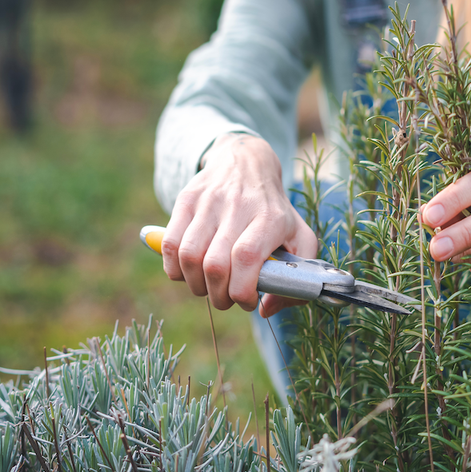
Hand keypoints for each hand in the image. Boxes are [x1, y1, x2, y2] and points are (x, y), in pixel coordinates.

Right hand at [161, 134, 317, 317]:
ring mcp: (209, 202)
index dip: (242, 290)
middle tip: (226, 299)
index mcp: (270, 218)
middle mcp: (238, 207)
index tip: (247, 302)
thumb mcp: (300, 237)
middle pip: (215, 264)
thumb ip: (295, 279)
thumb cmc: (275, 211)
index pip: (246, 258)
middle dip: (218, 296)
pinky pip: (170, 244)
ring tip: (208, 287)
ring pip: (189, 256)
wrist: (247, 163)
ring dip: (196, 285)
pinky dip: (174, 268)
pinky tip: (188, 272)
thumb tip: (267, 308)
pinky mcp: (186, 199)